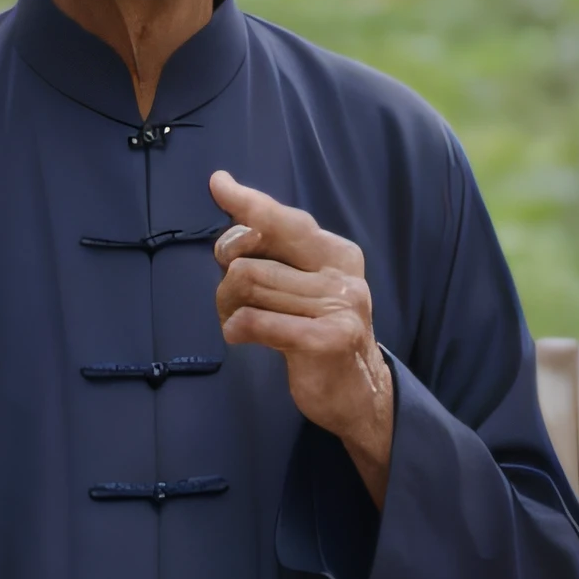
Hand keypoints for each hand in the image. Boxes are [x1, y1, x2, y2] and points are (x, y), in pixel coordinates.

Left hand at [212, 169, 393, 506]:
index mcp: (336, 253)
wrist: (358, 393)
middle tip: (231, 304)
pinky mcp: (325, 339)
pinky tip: (242, 338)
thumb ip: (275, 257)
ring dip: (228, 309)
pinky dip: (236, 329)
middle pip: (250, 259)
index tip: (219, 185)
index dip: (248, 204)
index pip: (284, 221)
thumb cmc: (318, 334)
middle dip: (226, 282)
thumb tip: (228, 220)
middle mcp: (341, 274)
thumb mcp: (305, 288)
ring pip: (247, 286)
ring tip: (240, 324)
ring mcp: (337, 306)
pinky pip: (255, 321)